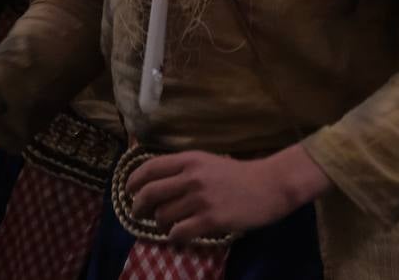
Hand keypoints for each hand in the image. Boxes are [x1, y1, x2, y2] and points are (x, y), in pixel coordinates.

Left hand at [126, 145, 331, 243]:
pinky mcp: (211, 219)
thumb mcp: (208, 162)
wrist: (269, 185)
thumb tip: (157, 183)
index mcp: (189, 159)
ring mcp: (200, 199)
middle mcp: (191, 177)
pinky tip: (178, 238)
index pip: (150, 168)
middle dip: (138, 206)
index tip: (128, 191)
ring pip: (163, 215)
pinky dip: (174, 237)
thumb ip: (184, 169)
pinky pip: (180, 231)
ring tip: (166, 226)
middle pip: (150, 193)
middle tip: (137, 214)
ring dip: (160, 223)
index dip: (133, 181)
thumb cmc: (239, 174)